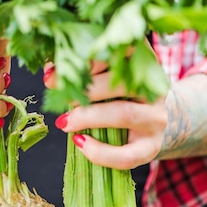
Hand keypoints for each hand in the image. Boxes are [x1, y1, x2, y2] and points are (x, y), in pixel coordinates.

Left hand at [44, 62, 166, 169]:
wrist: (148, 125)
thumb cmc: (116, 96)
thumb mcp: (104, 78)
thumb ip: (81, 72)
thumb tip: (51, 74)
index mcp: (142, 63)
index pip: (121, 51)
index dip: (90, 58)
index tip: (62, 66)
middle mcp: (154, 88)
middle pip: (122, 82)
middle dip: (86, 88)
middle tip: (58, 93)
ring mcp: (155, 119)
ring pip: (124, 114)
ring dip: (89, 117)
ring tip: (64, 122)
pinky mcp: (150, 147)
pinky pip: (126, 155)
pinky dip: (100, 152)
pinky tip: (79, 142)